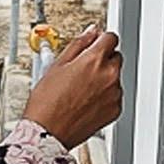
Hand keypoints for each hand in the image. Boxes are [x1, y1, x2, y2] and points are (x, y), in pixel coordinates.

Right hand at [22, 24, 123, 149]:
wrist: (48, 132)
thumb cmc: (48, 102)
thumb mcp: (57, 65)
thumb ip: (79, 44)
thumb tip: (91, 31)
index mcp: (95, 60)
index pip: (111, 38)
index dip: (100, 40)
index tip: (94, 45)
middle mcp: (109, 75)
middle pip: (115, 56)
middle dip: (102, 59)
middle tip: (82, 70)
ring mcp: (114, 93)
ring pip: (115, 77)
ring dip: (103, 78)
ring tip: (81, 90)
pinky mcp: (116, 109)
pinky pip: (114, 95)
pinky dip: (105, 95)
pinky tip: (86, 101)